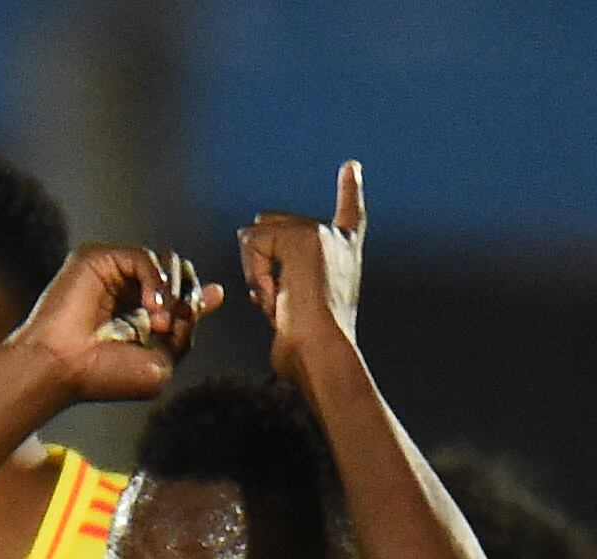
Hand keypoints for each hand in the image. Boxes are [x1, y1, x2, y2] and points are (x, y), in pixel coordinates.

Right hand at [9, 243, 220, 402]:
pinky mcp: (97, 259)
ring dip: (172, 292)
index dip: (197, 293)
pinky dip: (156, 280)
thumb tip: (214, 294)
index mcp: (139, 314)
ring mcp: (111, 273)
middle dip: (186, 295)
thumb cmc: (104, 376)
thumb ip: (187, 332)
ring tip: (160, 323)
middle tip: (175, 323)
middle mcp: (126, 290)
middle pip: (177, 271)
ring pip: (163, 261)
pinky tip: (152, 308)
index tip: (213, 296)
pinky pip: (143, 257)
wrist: (63, 369)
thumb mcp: (161, 363)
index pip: (180, 292)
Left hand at [238, 160, 365, 381]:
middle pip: (272, 226)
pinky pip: (253, 242)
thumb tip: (246, 234)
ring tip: (280, 302)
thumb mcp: (290, 310)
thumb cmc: (305, 346)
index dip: (350, 191)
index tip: (351, 167)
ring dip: (255, 272)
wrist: (323, 353)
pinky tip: (276, 297)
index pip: (349, 216)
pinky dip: (253, 273)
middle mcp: (338, 240)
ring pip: (257, 234)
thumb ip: (276, 280)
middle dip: (259, 263)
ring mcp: (322, 235)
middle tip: (279, 302)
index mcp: (345, 256)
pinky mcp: (306, 237)